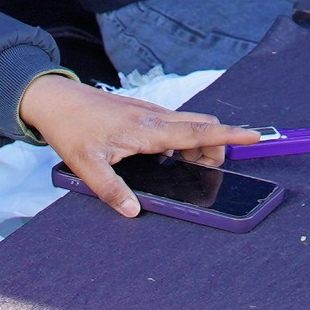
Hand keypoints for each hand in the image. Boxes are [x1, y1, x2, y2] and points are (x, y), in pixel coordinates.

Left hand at [19, 75, 257, 220]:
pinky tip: (166, 155)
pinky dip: (183, 137)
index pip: (198, 132)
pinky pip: (174, 123)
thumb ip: (111, 190)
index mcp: (147, 130)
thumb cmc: (71, 129)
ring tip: (189, 167)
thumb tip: (133, 211)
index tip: (255, 136)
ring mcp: (149, 112)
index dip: (229, 135)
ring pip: (189, 124)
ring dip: (199, 142)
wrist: (55, 98)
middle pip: (202, 126)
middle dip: (217, 145)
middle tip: (208, 171)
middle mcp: (154, 117)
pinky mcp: (141, 112)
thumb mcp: (86, 165)